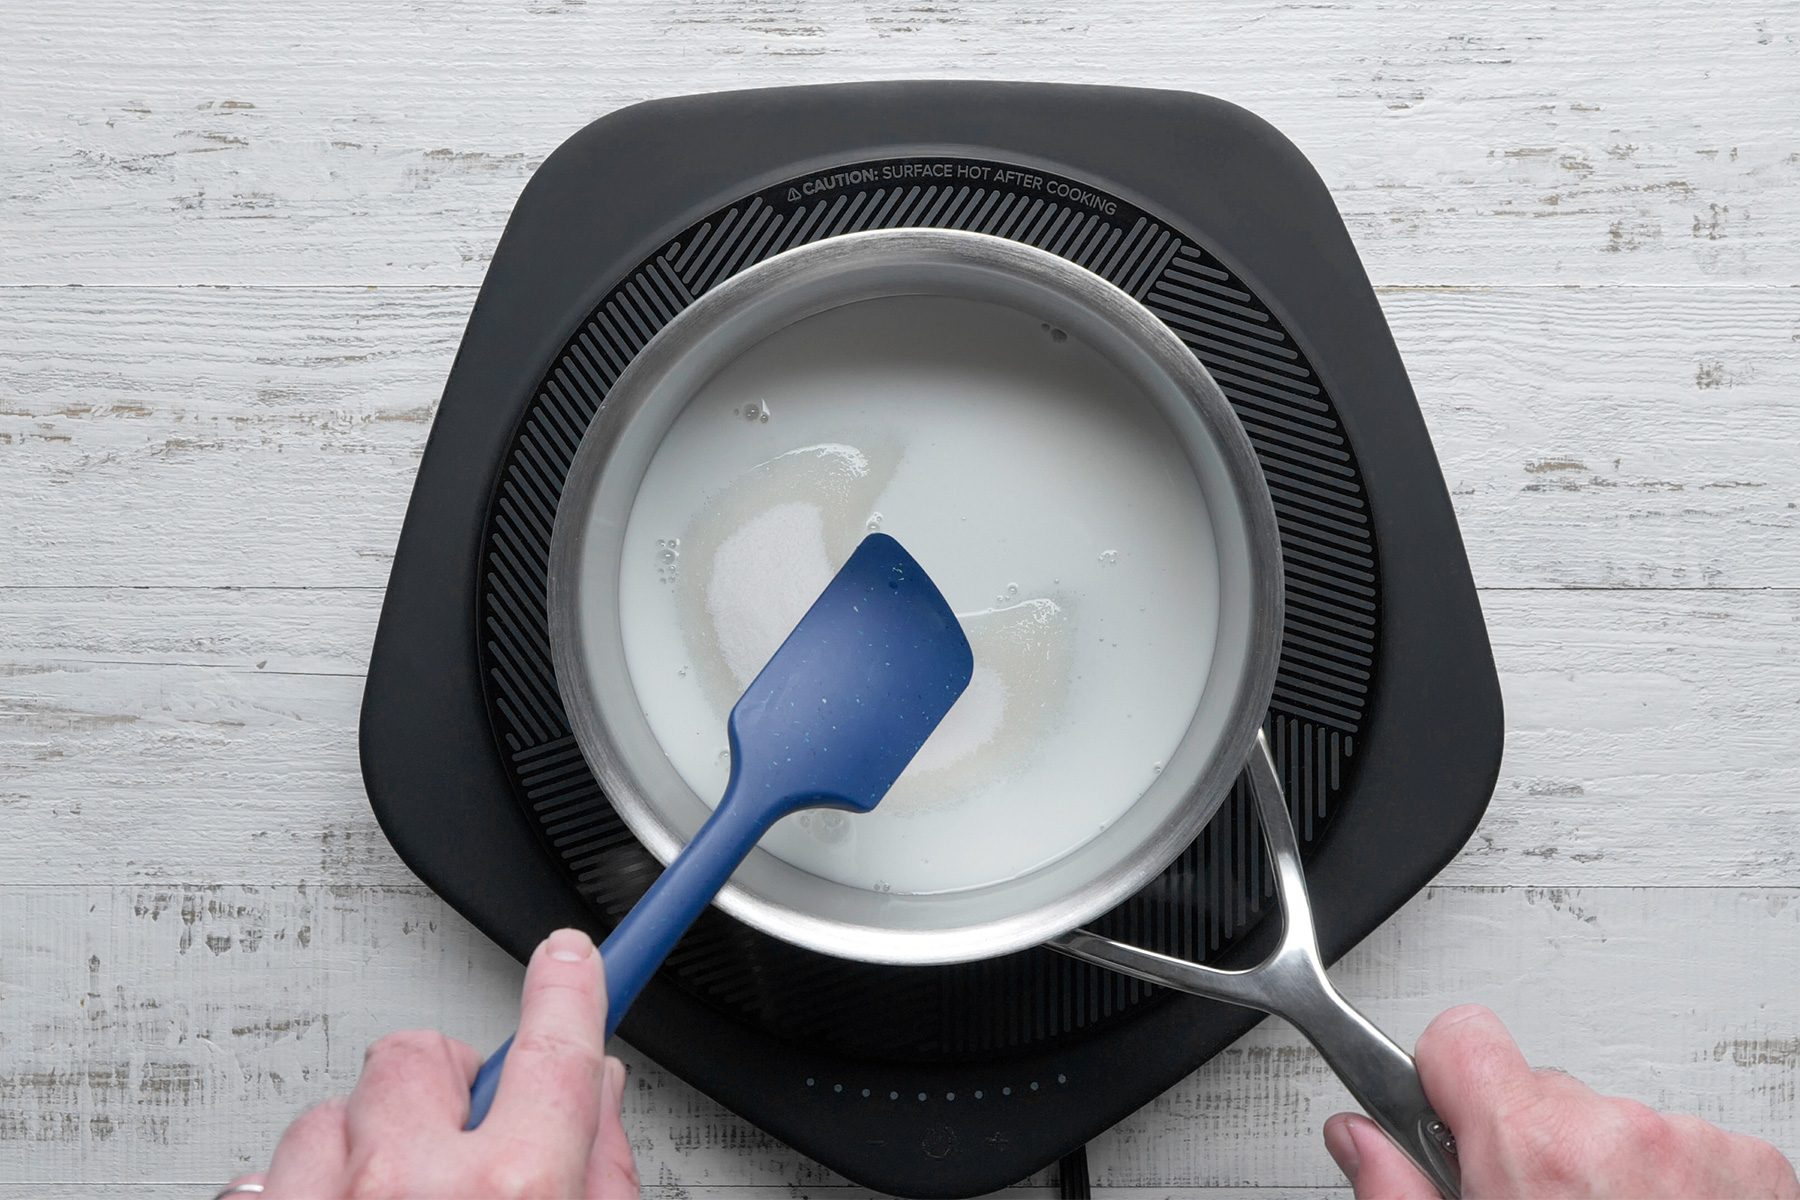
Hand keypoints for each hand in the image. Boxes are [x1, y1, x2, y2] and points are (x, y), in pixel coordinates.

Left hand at [224, 928, 639, 1198]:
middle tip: (460, 1148)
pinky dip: (301, 1197)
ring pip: (333, 1113)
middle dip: (443, 1091)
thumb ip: (600, 1174)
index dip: (568, 986)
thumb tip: (597, 1098)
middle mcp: (412, 1188)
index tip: (569, 957)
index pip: (554, 1045)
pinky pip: (264, 1177)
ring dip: (365, 1150)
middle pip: (418, 1056)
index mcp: (517, 1191)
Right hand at [1323, 1004, 1797, 1198]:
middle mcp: (1616, 1133)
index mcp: (1533, 1149)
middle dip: (1530, 1146)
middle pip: (1540, 1094)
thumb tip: (1358, 1140)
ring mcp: (1692, 1149)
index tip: (1450, 1125)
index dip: (1443, 1083)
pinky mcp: (1750, 1171)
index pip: (1459, 1038)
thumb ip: (1397, 1191)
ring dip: (1602, 1171)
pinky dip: (1670, 1186)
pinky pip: (1684, 1147)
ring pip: (1612, 1123)